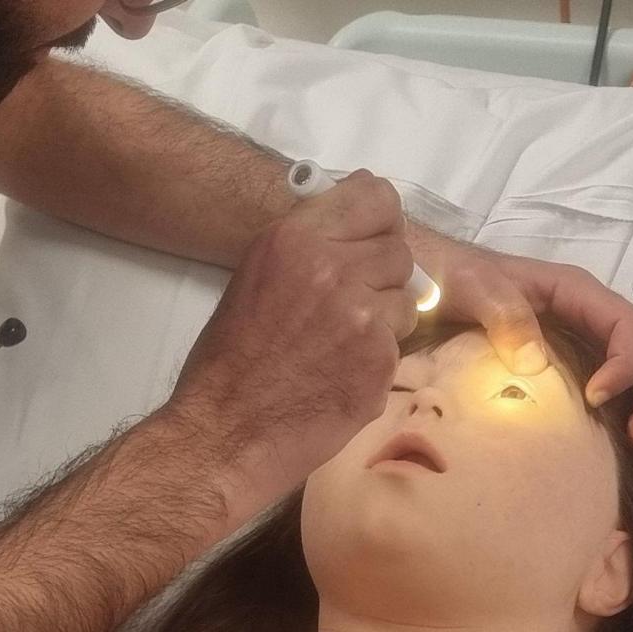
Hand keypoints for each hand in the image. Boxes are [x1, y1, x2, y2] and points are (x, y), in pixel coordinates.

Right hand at [161, 171, 418, 522]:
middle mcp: (333, 268)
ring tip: (340, 348)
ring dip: (386, 322)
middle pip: (398, 252)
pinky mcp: (379, 360)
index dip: (381, 223)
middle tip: (349, 310)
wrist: (225, 433)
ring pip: (408, 301)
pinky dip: (377, 363)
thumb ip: (307, 249)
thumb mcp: (256, 278)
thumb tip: (357, 228)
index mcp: (294, 239)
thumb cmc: (230, 361)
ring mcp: (362, 315)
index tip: (371, 244)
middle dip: (382, 279)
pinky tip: (340, 377)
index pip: (377, 198)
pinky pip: (400, 347)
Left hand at [407, 228, 632, 443]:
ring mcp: (579, 339)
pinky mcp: (564, 364)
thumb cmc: (449, 275)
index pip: (627, 323)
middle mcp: (587, 314)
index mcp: (575, 291)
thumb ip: (503, 315)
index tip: (598, 397)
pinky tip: (606, 439)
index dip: (626, 361)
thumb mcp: (473, 288)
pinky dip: (619, 408)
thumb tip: (535, 363)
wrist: (422, 280)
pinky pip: (606, 383)